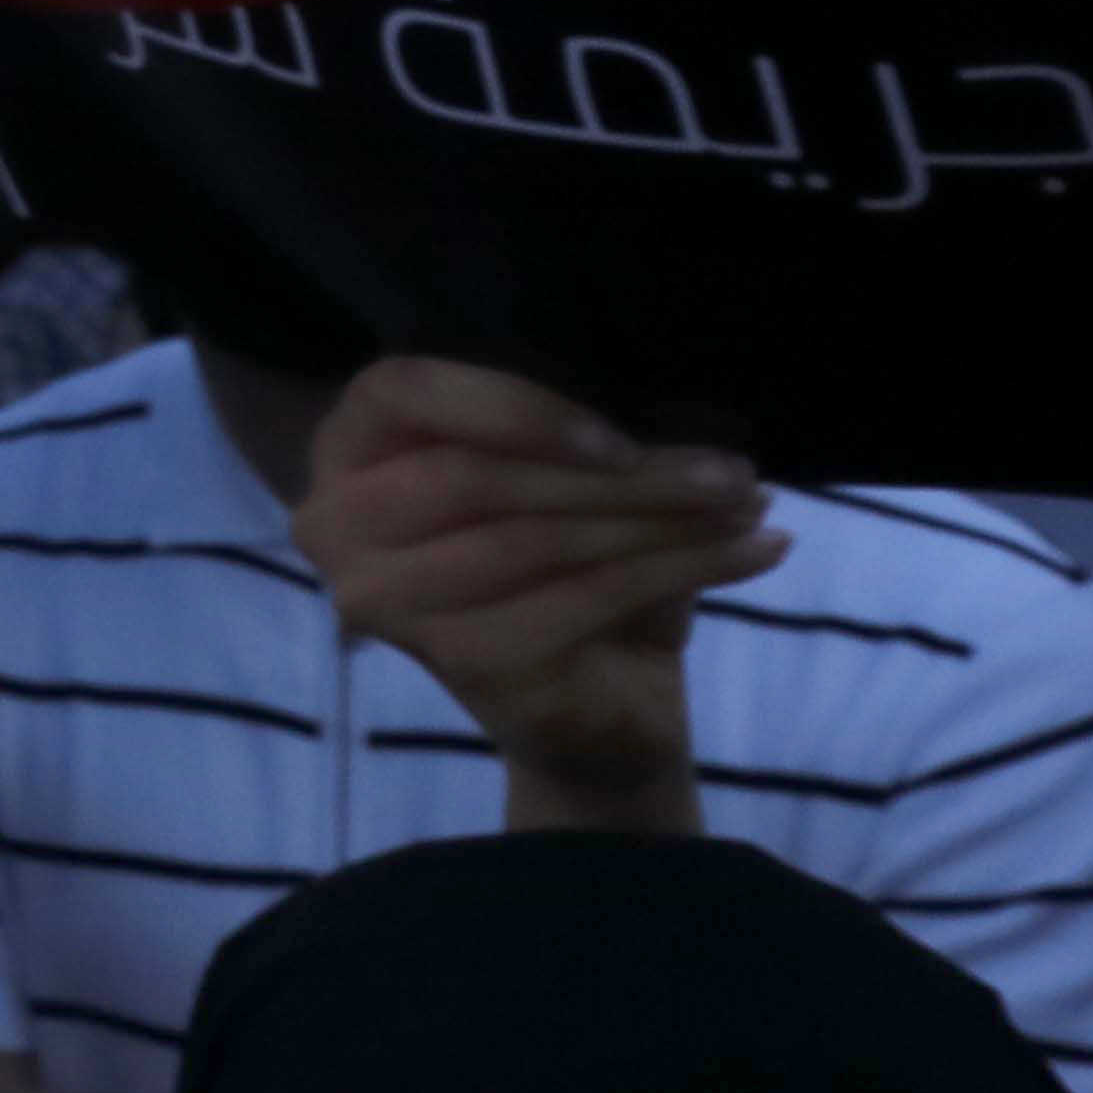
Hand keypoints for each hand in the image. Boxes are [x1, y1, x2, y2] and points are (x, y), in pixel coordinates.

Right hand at [293, 356, 778, 819]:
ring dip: (663, 518)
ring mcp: (385, 602)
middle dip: (621, 472)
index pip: (402, 394)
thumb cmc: (573, 563)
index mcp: (351, 452)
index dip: (511, 408)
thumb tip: (665, 392)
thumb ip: (576, 432)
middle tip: (734, 470)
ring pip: (536, 539)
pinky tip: (756, 550)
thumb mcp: (569, 474)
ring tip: (752, 504)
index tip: (620, 436)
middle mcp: (336, 527)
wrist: (597, 700)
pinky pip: (581, 597)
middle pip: (476, 477)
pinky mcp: (457, 660)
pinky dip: (682, 568)